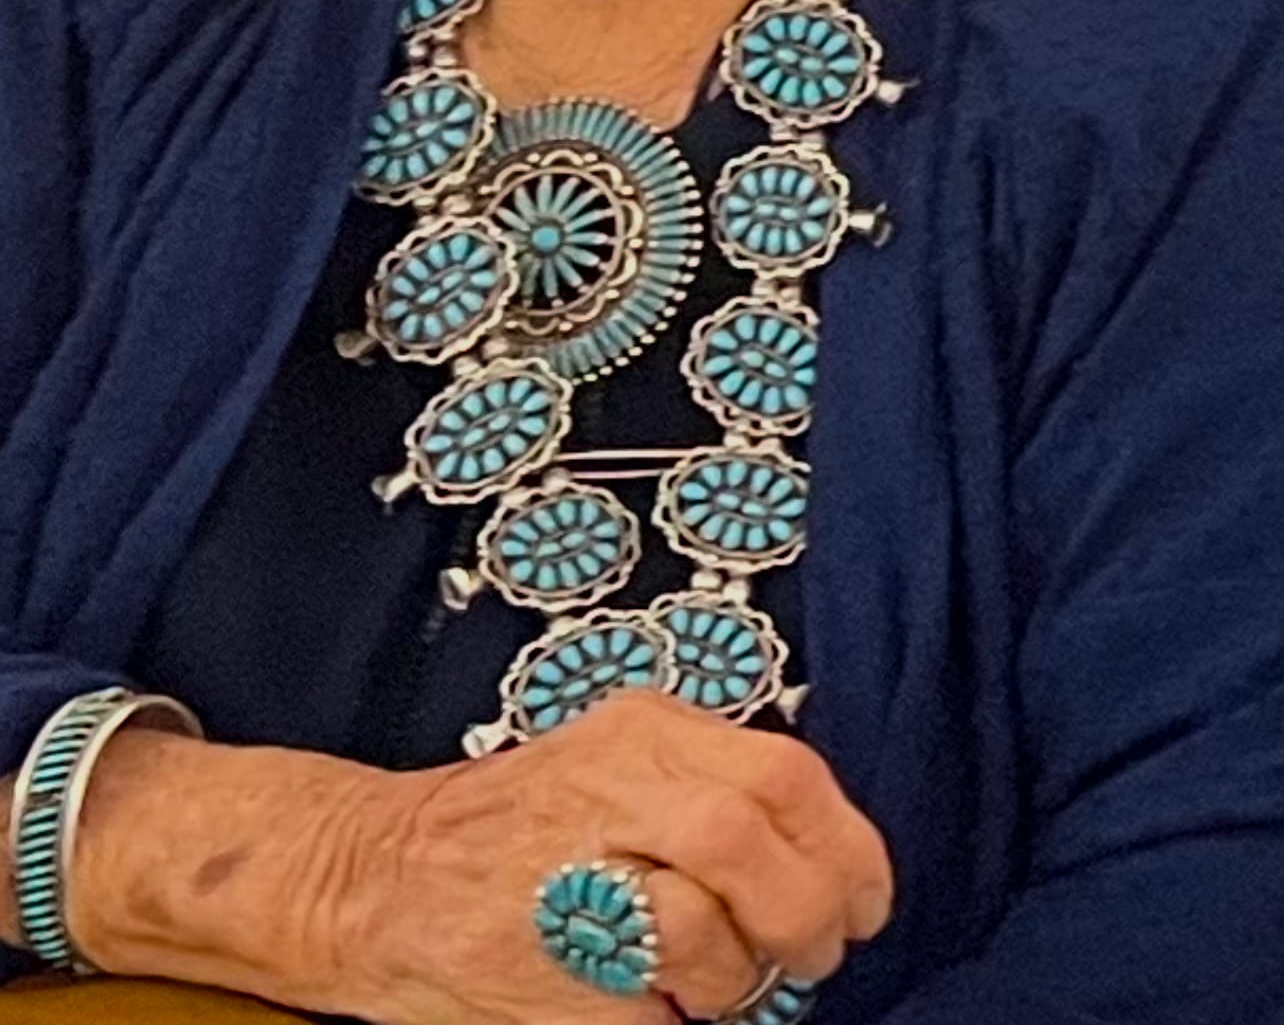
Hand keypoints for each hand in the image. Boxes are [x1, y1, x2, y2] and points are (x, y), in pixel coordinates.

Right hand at [303, 690, 894, 1024]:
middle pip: (754, 830)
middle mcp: (609, 782)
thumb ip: (710, 787)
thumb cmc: (519, 831)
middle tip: (815, 952)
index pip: (787, 772)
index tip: (865, 900)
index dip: (850, 848)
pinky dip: (686, 1005)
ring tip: (724, 980)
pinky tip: (661, 998)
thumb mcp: (616, 764)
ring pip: (709, 911)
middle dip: (809, 907)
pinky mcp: (545, 955)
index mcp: (641, 731)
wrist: (382, 877)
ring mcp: (571, 865)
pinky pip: (656, 990)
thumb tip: (829, 858)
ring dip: (743, 966)